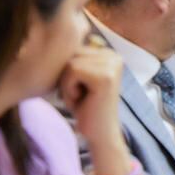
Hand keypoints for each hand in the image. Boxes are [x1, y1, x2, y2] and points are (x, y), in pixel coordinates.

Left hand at [58, 42, 131, 174]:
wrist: (99, 133)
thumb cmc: (85, 106)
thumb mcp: (78, 76)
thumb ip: (74, 57)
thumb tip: (60, 40)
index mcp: (109, 53)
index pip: (72, 48)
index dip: (68, 71)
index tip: (82, 88)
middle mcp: (114, 55)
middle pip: (70, 53)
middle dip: (67, 77)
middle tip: (82, 95)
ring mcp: (112, 65)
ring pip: (70, 63)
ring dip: (67, 84)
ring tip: (82, 97)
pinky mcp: (106, 76)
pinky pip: (72, 71)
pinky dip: (69, 89)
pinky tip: (82, 100)